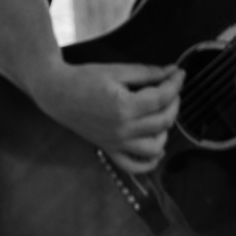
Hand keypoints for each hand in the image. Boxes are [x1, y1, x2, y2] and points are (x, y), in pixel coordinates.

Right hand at [32, 61, 182, 173]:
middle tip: (172, 88)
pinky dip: (150, 162)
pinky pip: (134, 165)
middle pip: (162, 121)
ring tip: (163, 113)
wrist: (56, 93)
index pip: (161, 98)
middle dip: (174, 102)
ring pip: (155, 146)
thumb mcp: (116, 70)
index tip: (179, 74)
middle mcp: (123, 129)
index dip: (174, 84)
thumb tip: (172, 71)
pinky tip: (158, 149)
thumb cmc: (84, 78)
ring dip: (166, 130)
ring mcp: (116, 142)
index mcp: (124, 106)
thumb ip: (146, 72)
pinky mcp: (110, 148)